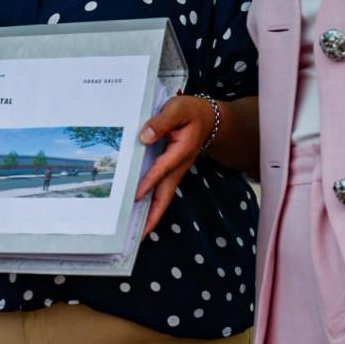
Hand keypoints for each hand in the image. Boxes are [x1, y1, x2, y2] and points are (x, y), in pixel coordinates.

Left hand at [134, 95, 216, 235]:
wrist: (209, 118)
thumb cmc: (191, 112)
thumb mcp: (177, 108)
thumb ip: (161, 121)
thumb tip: (144, 137)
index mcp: (181, 150)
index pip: (163, 168)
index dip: (150, 182)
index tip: (136, 196)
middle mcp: (179, 166)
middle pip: (166, 195)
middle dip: (153, 215)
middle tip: (139, 234)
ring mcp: (176, 171)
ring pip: (163, 197)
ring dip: (152, 214)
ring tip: (135, 232)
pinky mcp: (172, 172)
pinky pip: (161, 191)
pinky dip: (152, 204)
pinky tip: (139, 211)